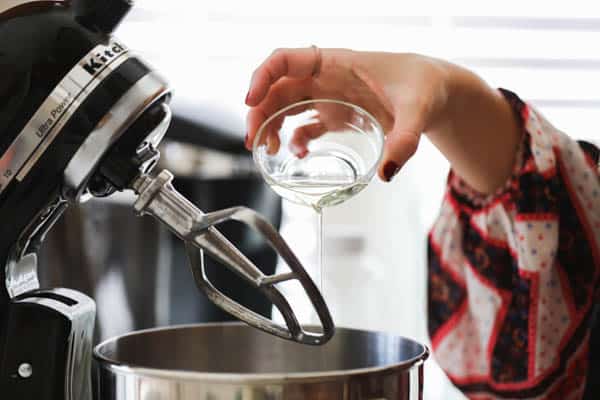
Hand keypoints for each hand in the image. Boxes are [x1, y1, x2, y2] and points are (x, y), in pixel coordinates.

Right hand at [245, 47, 450, 181]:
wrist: (436, 93)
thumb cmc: (424, 86)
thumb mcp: (417, 110)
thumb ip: (405, 139)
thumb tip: (387, 172)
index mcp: (335, 63)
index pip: (285, 59)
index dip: (262, 76)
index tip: (250, 100)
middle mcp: (325, 79)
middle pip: (277, 89)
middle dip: (259, 112)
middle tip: (255, 142)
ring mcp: (328, 98)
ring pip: (285, 107)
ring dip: (270, 126)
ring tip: (268, 150)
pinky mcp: (336, 116)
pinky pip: (305, 125)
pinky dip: (294, 139)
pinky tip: (298, 153)